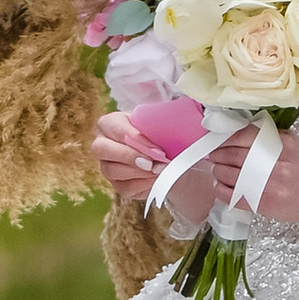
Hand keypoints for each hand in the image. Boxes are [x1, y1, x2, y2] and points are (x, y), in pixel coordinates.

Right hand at [93, 107, 214, 228]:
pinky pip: (124, 187)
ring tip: (161, 170)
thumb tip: (196, 111)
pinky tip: (156, 179)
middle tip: (153, 163)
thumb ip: (171, 117)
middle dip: (129, 156)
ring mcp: (107, 165)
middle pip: (102, 149)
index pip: (114, 126)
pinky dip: (143, 184)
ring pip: (113, 170)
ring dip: (140, 172)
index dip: (135, 138)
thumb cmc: (163, 137)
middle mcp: (103, 143)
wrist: (170, 158)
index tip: (158, 149)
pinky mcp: (116, 184)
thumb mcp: (166, 123)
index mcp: (112, 122)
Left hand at [208, 128, 298, 224]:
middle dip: (217, 154)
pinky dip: (222, 190)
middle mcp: (273, 164)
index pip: (243, 136)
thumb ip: (268, 136)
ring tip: (216, 168)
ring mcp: (268, 186)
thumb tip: (237, 131)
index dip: (224, 137)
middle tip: (212, 154)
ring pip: (229, 175)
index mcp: (280, 144)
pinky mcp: (265, 205)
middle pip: (232, 155)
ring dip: (217, 171)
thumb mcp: (293, 143)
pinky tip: (220, 185)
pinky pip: (234, 196)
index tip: (215, 138)